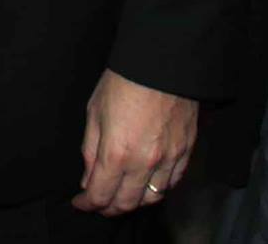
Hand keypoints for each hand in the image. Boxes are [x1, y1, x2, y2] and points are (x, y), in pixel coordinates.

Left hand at [74, 70, 196, 214]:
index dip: (88, 203)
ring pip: (152, 197)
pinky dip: (159, 188)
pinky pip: (173, 182)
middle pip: (126, 203)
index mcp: (117, 152)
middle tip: (100, 203)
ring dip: (135, 201)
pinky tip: (149, 184)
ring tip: (124, 195)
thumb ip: (91, 150)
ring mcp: (169, 158)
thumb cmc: (124, 80)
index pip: (101, 194)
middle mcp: (145, 162)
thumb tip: (89, 178)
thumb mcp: (95, 111)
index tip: (81, 202)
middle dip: (109, 208)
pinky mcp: (186, 150)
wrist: (162, 60)